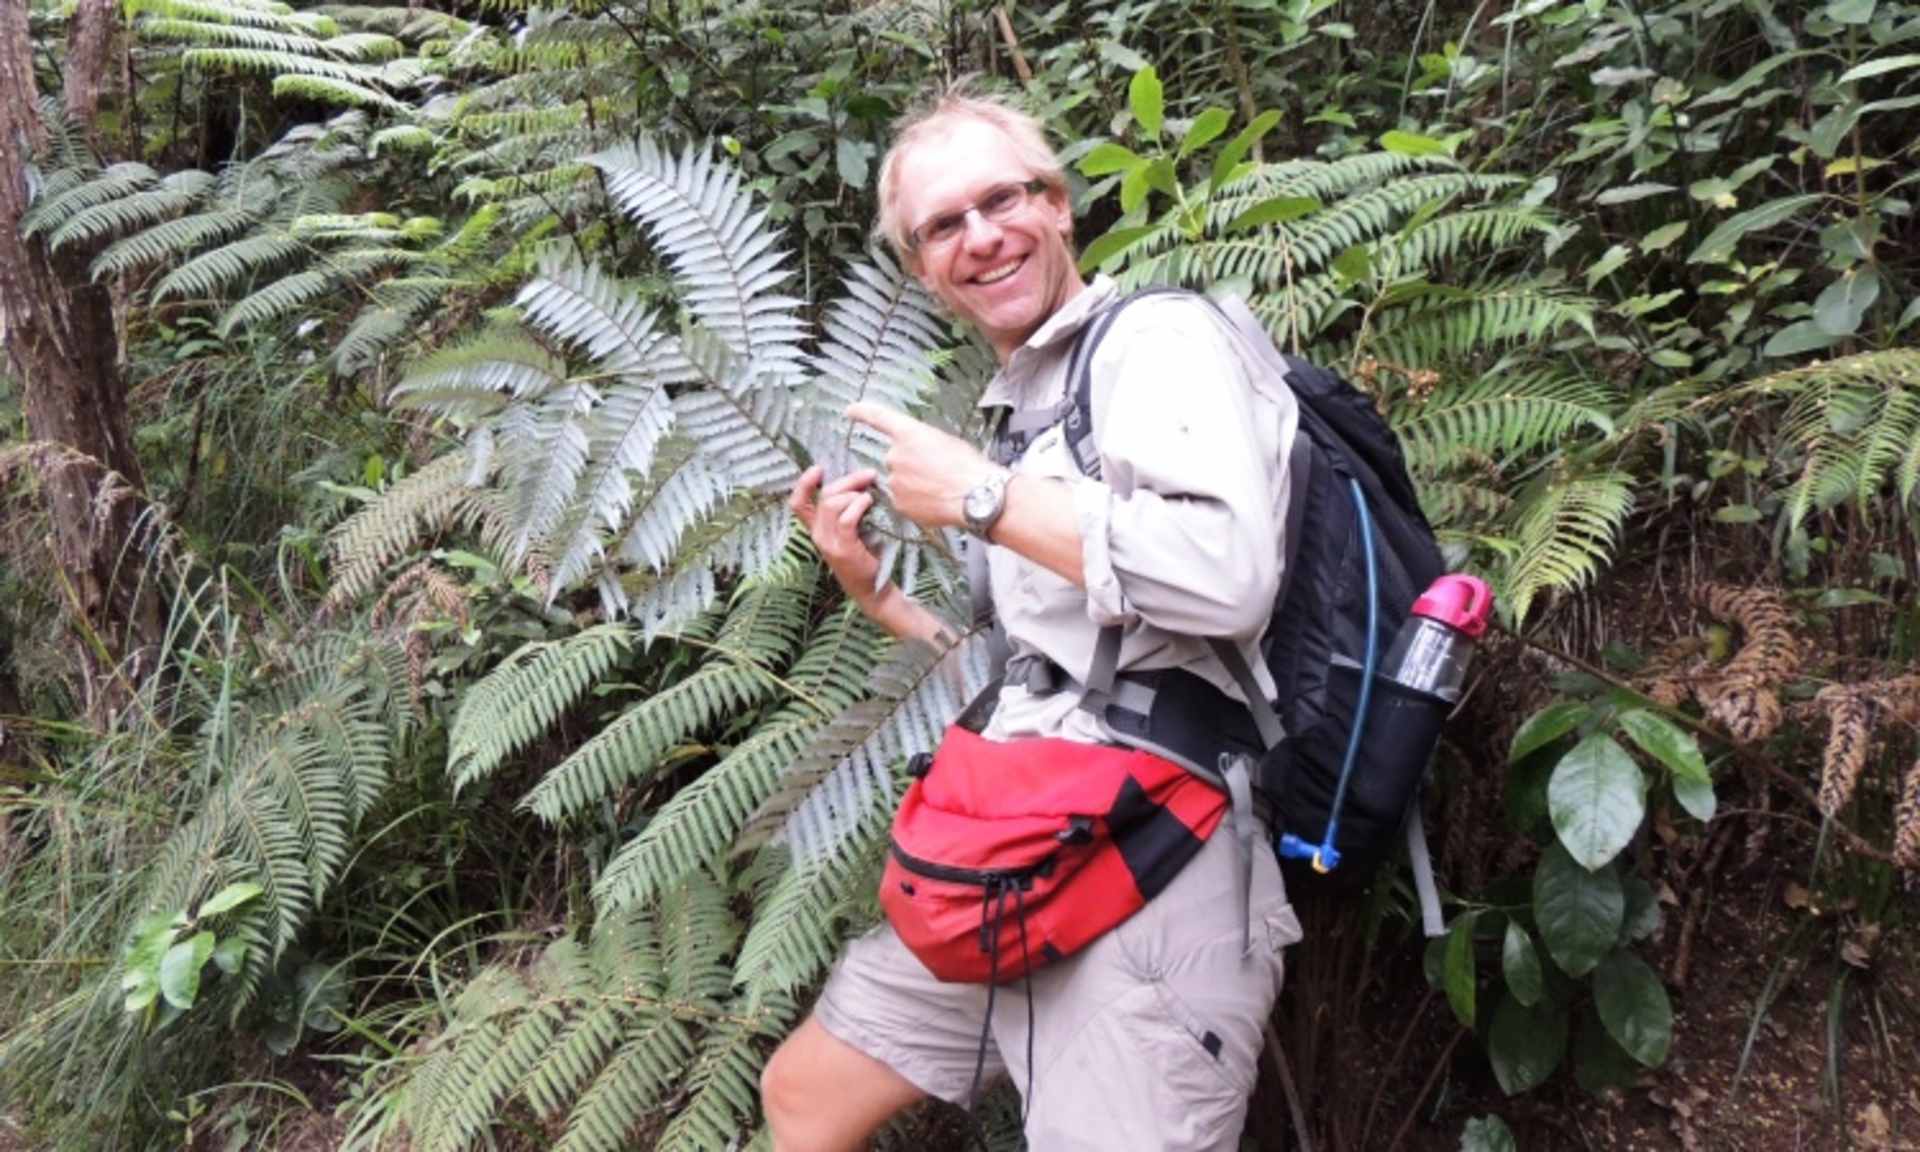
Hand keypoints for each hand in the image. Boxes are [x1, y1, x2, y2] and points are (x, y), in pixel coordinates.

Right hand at [788, 465, 883, 605]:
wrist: (872, 588)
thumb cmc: (864, 555)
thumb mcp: (850, 530)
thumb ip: (846, 509)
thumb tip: (860, 480)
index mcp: (817, 529)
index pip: (798, 504)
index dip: (803, 484)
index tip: (818, 469)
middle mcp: (818, 535)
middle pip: (824, 496)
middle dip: (847, 480)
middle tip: (868, 475)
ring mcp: (829, 543)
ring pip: (832, 505)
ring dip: (854, 493)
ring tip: (870, 495)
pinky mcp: (844, 549)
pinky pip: (846, 519)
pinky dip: (858, 506)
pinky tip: (869, 502)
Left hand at [845, 402, 995, 530]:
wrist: (976, 497)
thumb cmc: (968, 466)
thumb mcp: (946, 441)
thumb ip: (923, 443)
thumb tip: (919, 454)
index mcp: (909, 433)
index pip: (879, 417)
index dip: (863, 412)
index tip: (850, 410)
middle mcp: (895, 455)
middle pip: (896, 458)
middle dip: (911, 464)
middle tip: (937, 471)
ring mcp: (895, 481)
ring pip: (900, 481)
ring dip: (914, 484)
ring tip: (940, 488)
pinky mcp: (898, 503)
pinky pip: (904, 500)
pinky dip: (917, 501)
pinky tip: (936, 501)